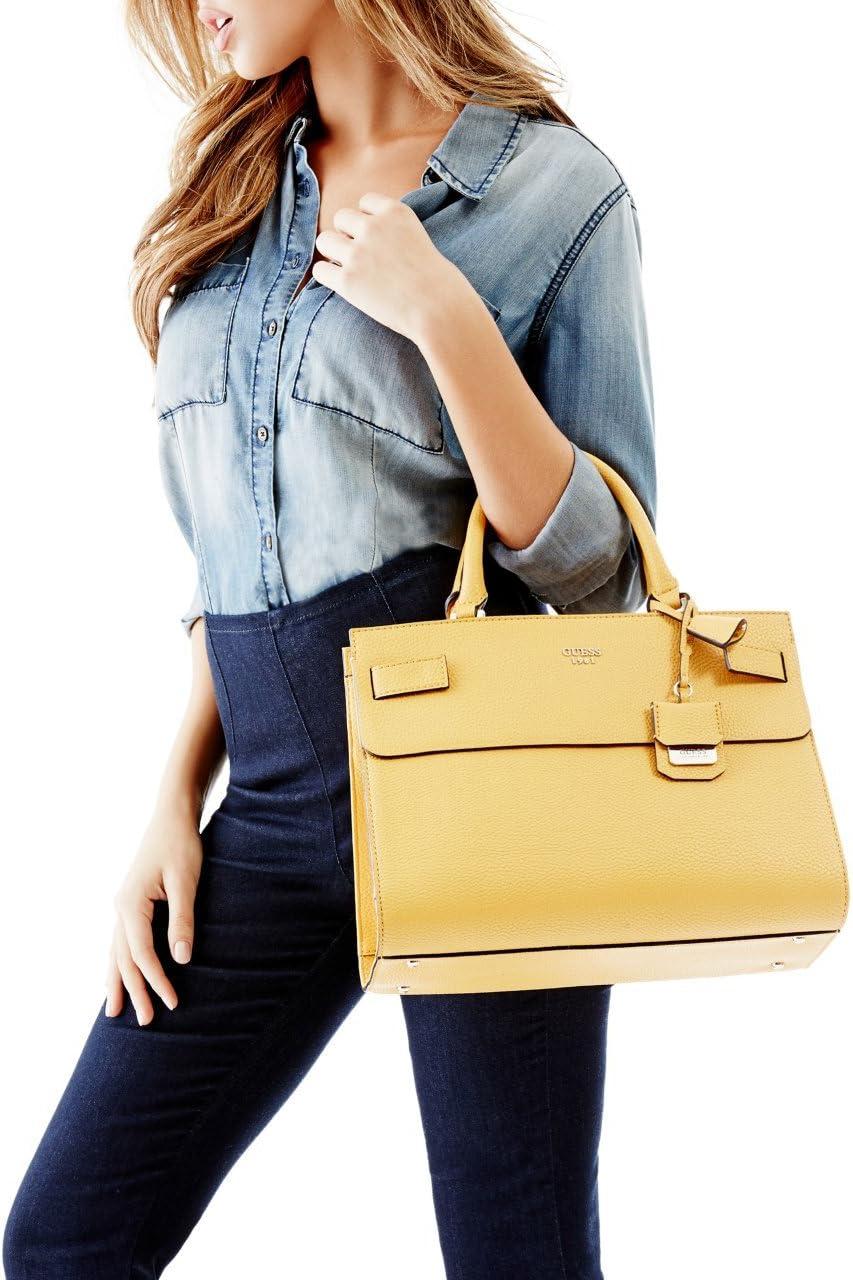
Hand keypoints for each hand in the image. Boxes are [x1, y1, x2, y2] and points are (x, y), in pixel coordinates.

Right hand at [105, 802, 202, 1025]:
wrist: (172, 817)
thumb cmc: (182, 846)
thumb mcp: (186, 881)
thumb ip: (182, 920)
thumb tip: (181, 959)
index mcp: (132, 904)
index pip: (142, 954)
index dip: (156, 981)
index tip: (172, 1003)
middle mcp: (121, 908)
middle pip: (123, 958)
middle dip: (133, 990)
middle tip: (145, 1021)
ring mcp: (122, 905)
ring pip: (116, 951)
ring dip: (117, 981)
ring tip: (114, 1011)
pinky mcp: (131, 902)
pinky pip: (120, 940)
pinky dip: (118, 962)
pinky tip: (118, 975)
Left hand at [311, 192, 471, 345]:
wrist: (439, 309)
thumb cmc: (437, 282)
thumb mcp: (420, 240)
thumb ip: (395, 233)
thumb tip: (369, 243)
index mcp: (395, 212)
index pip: (365, 202)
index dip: (366, 220)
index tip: (376, 239)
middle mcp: (374, 227)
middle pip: (341, 217)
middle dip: (347, 235)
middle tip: (360, 256)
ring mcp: (358, 253)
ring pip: (325, 240)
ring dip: (332, 253)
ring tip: (347, 268)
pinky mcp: (348, 281)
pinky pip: (320, 270)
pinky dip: (326, 276)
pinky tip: (340, 284)